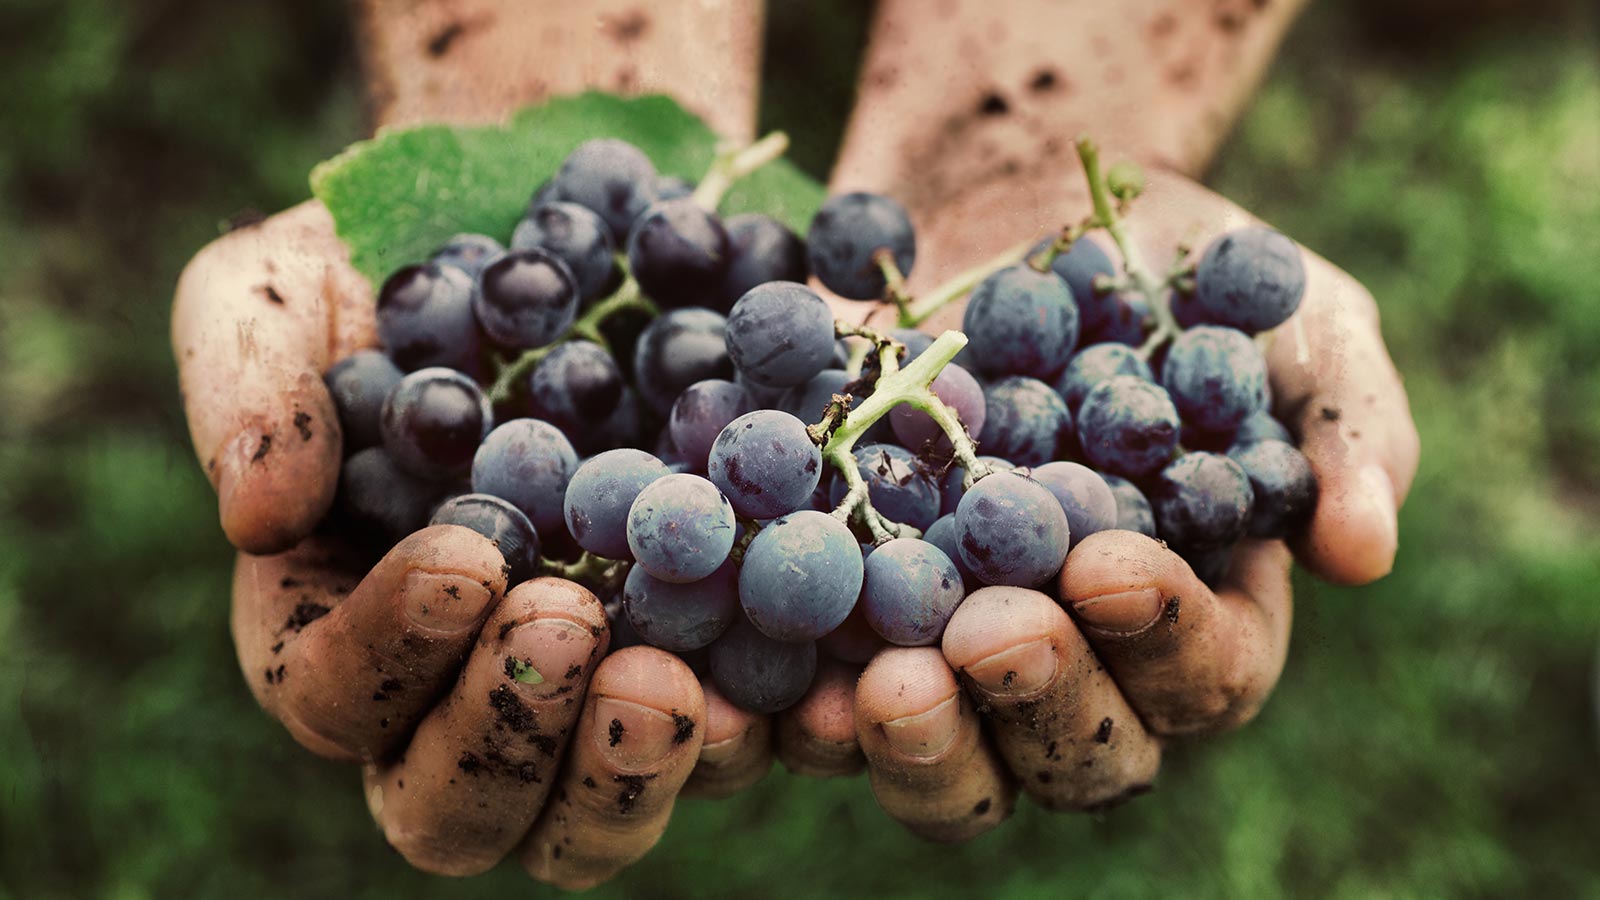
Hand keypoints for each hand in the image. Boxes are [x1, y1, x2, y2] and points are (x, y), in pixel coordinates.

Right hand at [172, 200, 869, 886]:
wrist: (568, 228)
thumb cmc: (397, 264)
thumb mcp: (287, 287)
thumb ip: (248, 386)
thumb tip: (258, 517)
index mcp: (345, 625)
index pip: (335, 693)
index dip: (389, 650)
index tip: (467, 559)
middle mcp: (465, 688)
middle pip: (458, 808)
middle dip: (508, 737)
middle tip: (571, 626)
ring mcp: (595, 688)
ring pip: (592, 819)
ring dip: (630, 773)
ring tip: (677, 683)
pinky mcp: (716, 659)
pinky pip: (743, 741)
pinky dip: (776, 733)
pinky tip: (818, 681)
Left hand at [833, 168, 1418, 836]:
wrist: (1014, 209)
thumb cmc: (1177, 273)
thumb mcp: (1292, 319)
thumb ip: (1345, 426)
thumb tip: (1364, 554)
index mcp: (1202, 615)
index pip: (1206, 674)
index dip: (1165, 638)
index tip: (1111, 564)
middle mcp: (1084, 662)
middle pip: (1077, 752)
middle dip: (1038, 701)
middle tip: (992, 634)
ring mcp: (958, 650)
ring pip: (951, 759)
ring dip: (917, 741)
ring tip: (880, 686)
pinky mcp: (849, 616)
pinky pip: (819, 693)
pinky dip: (792, 701)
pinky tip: (765, 675)